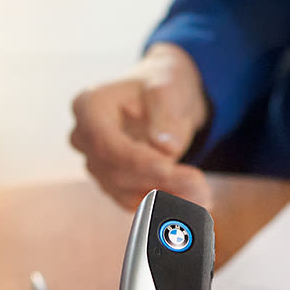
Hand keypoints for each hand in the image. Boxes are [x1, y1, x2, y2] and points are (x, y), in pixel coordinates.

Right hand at [69, 42, 213, 208]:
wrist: (165, 98)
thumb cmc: (162, 83)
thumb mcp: (168, 83)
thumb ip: (165, 109)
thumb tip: (165, 147)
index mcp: (89, 106)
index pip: (106, 143)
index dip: (135, 160)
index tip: (167, 167)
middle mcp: (84, 139)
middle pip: (116, 172)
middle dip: (159, 181)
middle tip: (200, 184)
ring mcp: (96, 164)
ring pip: (126, 193)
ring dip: (166, 199)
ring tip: (204, 196)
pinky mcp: (113, 184)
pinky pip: (136, 203)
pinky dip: (165, 206)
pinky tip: (195, 204)